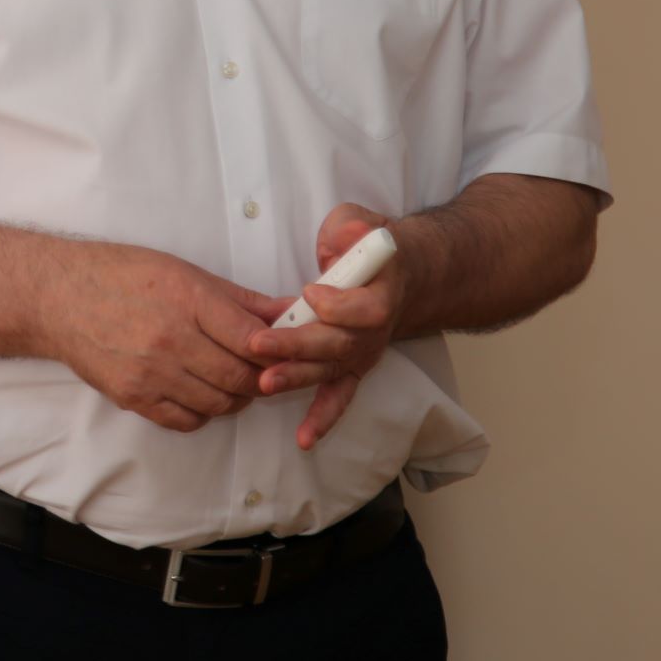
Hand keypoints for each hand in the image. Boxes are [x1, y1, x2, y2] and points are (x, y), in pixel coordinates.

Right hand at [43, 243, 288, 433]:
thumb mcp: (183, 272)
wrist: (59, 296)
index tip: (281, 349)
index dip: (277, 350)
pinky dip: (202, 412)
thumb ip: (239, 299)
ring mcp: (151, 373)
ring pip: (219, 403)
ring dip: (235, 397)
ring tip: (230, 379)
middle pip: (241, 377)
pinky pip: (186, 420)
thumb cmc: (121, 276)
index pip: (254, 340)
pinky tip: (199, 393)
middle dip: (261, 377)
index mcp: (189, 300)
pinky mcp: (134, 397)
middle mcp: (171, 339)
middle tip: (261, 369)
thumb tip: (289, 312)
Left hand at [246, 203, 408, 450]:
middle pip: (339, 344)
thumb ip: (350, 228)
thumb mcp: (359, 222)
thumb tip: (339, 240)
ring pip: (330, 369)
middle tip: (260, 346)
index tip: (310, 293)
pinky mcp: (351, 367)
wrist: (400, 274)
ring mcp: (362, 352)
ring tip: (265, 384)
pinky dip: (323, 418)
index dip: (339, 305)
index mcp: (381, 292)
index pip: (365, 309)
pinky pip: (338, 396)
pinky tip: (304, 439)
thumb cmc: (368, 244)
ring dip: (297, 378)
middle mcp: (374, 330)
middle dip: (298, 346)